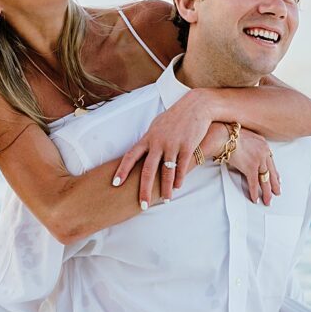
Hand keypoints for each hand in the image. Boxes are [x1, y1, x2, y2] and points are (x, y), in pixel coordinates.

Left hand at [112, 90, 212, 206]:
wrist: (196, 106)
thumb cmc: (174, 117)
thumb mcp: (157, 126)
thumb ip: (148, 140)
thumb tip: (140, 153)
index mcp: (148, 138)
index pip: (131, 156)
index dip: (122, 170)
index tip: (115, 183)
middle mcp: (158, 142)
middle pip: (148, 170)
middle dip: (144, 190)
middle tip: (143, 205)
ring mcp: (173, 144)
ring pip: (167, 172)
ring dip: (166, 188)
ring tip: (166, 199)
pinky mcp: (187, 146)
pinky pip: (182, 166)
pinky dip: (180, 178)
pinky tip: (178, 187)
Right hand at [219, 127, 280, 204]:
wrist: (224, 136)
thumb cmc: (230, 135)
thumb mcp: (247, 137)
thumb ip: (252, 146)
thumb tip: (250, 153)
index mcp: (264, 144)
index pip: (271, 161)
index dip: (274, 172)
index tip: (277, 178)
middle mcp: (264, 152)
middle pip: (271, 172)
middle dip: (275, 184)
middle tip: (277, 192)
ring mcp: (258, 160)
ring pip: (265, 180)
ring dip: (267, 192)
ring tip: (268, 200)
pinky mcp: (250, 167)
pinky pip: (254, 183)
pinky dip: (254, 192)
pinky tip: (255, 198)